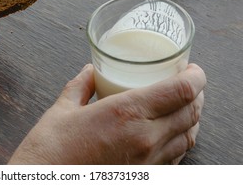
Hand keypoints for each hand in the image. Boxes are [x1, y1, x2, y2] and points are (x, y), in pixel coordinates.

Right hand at [8, 63, 205, 163]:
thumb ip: (81, 86)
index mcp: (127, 113)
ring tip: (186, 105)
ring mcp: (148, 162)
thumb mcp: (62, 110)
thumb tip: (90, 71)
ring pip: (188, 137)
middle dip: (197, 94)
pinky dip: (180, 141)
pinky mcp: (145, 178)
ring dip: (192, 118)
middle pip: (191, 112)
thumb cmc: (51, 150)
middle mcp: (145, 138)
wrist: (45, 184)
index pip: (181, 91)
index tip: (193, 69)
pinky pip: (176, 158)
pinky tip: (170, 133)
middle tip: (190, 83)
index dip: (196, 77)